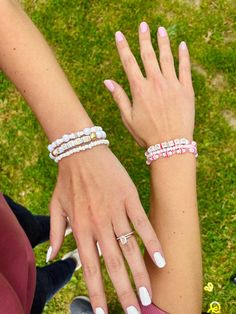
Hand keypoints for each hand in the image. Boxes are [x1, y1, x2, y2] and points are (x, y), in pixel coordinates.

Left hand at [48, 145, 164, 312]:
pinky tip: (161, 260)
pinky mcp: (129, 198)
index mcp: (81, 228)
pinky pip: (143, 224)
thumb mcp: (55, 206)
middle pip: (113, 264)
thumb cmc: (67, 180)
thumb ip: (55, 233)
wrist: (81, 152)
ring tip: (148, 296)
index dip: (96, 291)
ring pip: (130, 248)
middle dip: (123, 291)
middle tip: (134, 312)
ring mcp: (116, 211)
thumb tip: (53, 257)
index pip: (89, 267)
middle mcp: (99, 224)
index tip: (103, 312)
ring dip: (140, 274)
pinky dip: (152, 242)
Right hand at [104, 22, 194, 146]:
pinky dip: (183, 55)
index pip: (128, 62)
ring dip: (163, 42)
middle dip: (144, 38)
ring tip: (160, 29)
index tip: (119, 35)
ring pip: (167, 57)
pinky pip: (185, 68)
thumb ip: (119, 97)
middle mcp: (155, 83)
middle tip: (143, 25)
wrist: (171, 145)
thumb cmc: (147, 135)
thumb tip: (107, 81)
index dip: (123, 47)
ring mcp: (172, 85)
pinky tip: (181, 45)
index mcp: (139, 89)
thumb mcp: (128, 118)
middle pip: (148, 55)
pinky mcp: (186, 90)